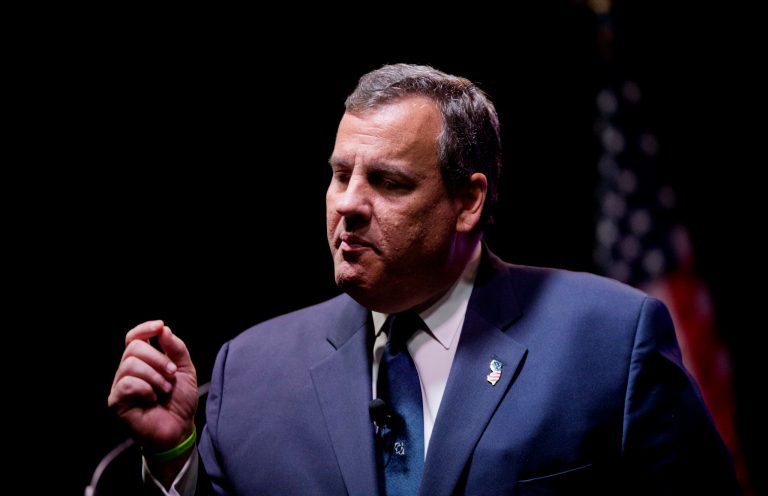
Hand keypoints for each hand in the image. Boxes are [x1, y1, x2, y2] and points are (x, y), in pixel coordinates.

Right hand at [108, 320, 197, 452]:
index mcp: (144, 361)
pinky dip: (145, 388)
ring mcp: (120, 385)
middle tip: (172, 374)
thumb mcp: (185, 369)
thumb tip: (163, 329)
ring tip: (165, 389)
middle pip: (134, 348)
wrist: (180, 428)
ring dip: (154, 376)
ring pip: (130, 364)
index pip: (134, 337)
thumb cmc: (181, 400)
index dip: (144, 329)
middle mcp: (128, 370)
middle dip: (158, 358)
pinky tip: (152, 398)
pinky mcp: (116, 401)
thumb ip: (176, 348)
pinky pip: (127, 384)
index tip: (159, 327)